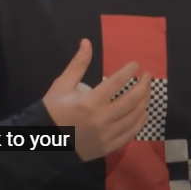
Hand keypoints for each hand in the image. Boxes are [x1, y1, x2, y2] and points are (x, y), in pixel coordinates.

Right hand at [42, 38, 151, 160]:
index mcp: (90, 102)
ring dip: (144, 102)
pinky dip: (139, 122)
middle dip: (143, 86)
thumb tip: (87, 42)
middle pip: (131, 100)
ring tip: (147, 91)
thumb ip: (78, 64)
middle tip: (147, 76)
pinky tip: (142, 113)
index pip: (117, 82)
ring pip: (134, 117)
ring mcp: (106, 135)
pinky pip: (130, 134)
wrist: (42, 142)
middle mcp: (101, 119)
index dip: (129, 71)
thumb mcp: (62, 85)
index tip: (136, 64)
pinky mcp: (107, 147)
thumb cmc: (52, 111)